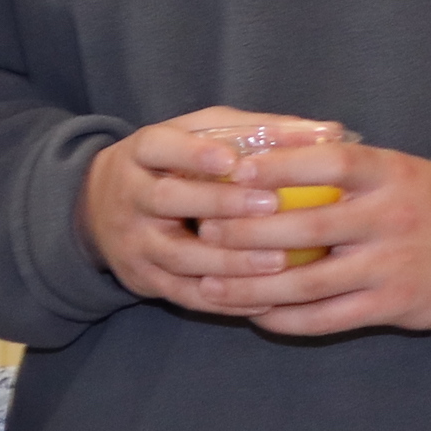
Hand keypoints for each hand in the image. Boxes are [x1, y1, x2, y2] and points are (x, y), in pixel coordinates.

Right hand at [81, 107, 339, 312]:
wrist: (100, 208)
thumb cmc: (176, 162)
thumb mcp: (203, 134)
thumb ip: (259, 130)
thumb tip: (329, 131)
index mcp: (140, 153)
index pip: (159, 147)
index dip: (194, 153)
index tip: (235, 160)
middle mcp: (130, 197)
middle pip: (166, 199)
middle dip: (218, 203)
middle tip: (271, 205)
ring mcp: (134, 243)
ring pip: (178, 256)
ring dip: (229, 261)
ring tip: (279, 261)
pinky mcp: (143, 280)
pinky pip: (184, 295)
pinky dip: (225, 300)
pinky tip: (265, 300)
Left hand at [187, 130, 430, 338]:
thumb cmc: (426, 201)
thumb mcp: (396, 170)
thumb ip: (342, 165)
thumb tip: (263, 153)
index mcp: (392, 174)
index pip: (330, 163)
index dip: (279, 166)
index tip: (234, 172)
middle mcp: (392, 217)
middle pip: (308, 226)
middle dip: (248, 233)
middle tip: (206, 233)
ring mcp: (392, 264)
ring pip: (309, 281)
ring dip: (254, 287)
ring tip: (212, 286)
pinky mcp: (394, 305)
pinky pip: (328, 319)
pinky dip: (286, 319)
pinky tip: (258, 314)